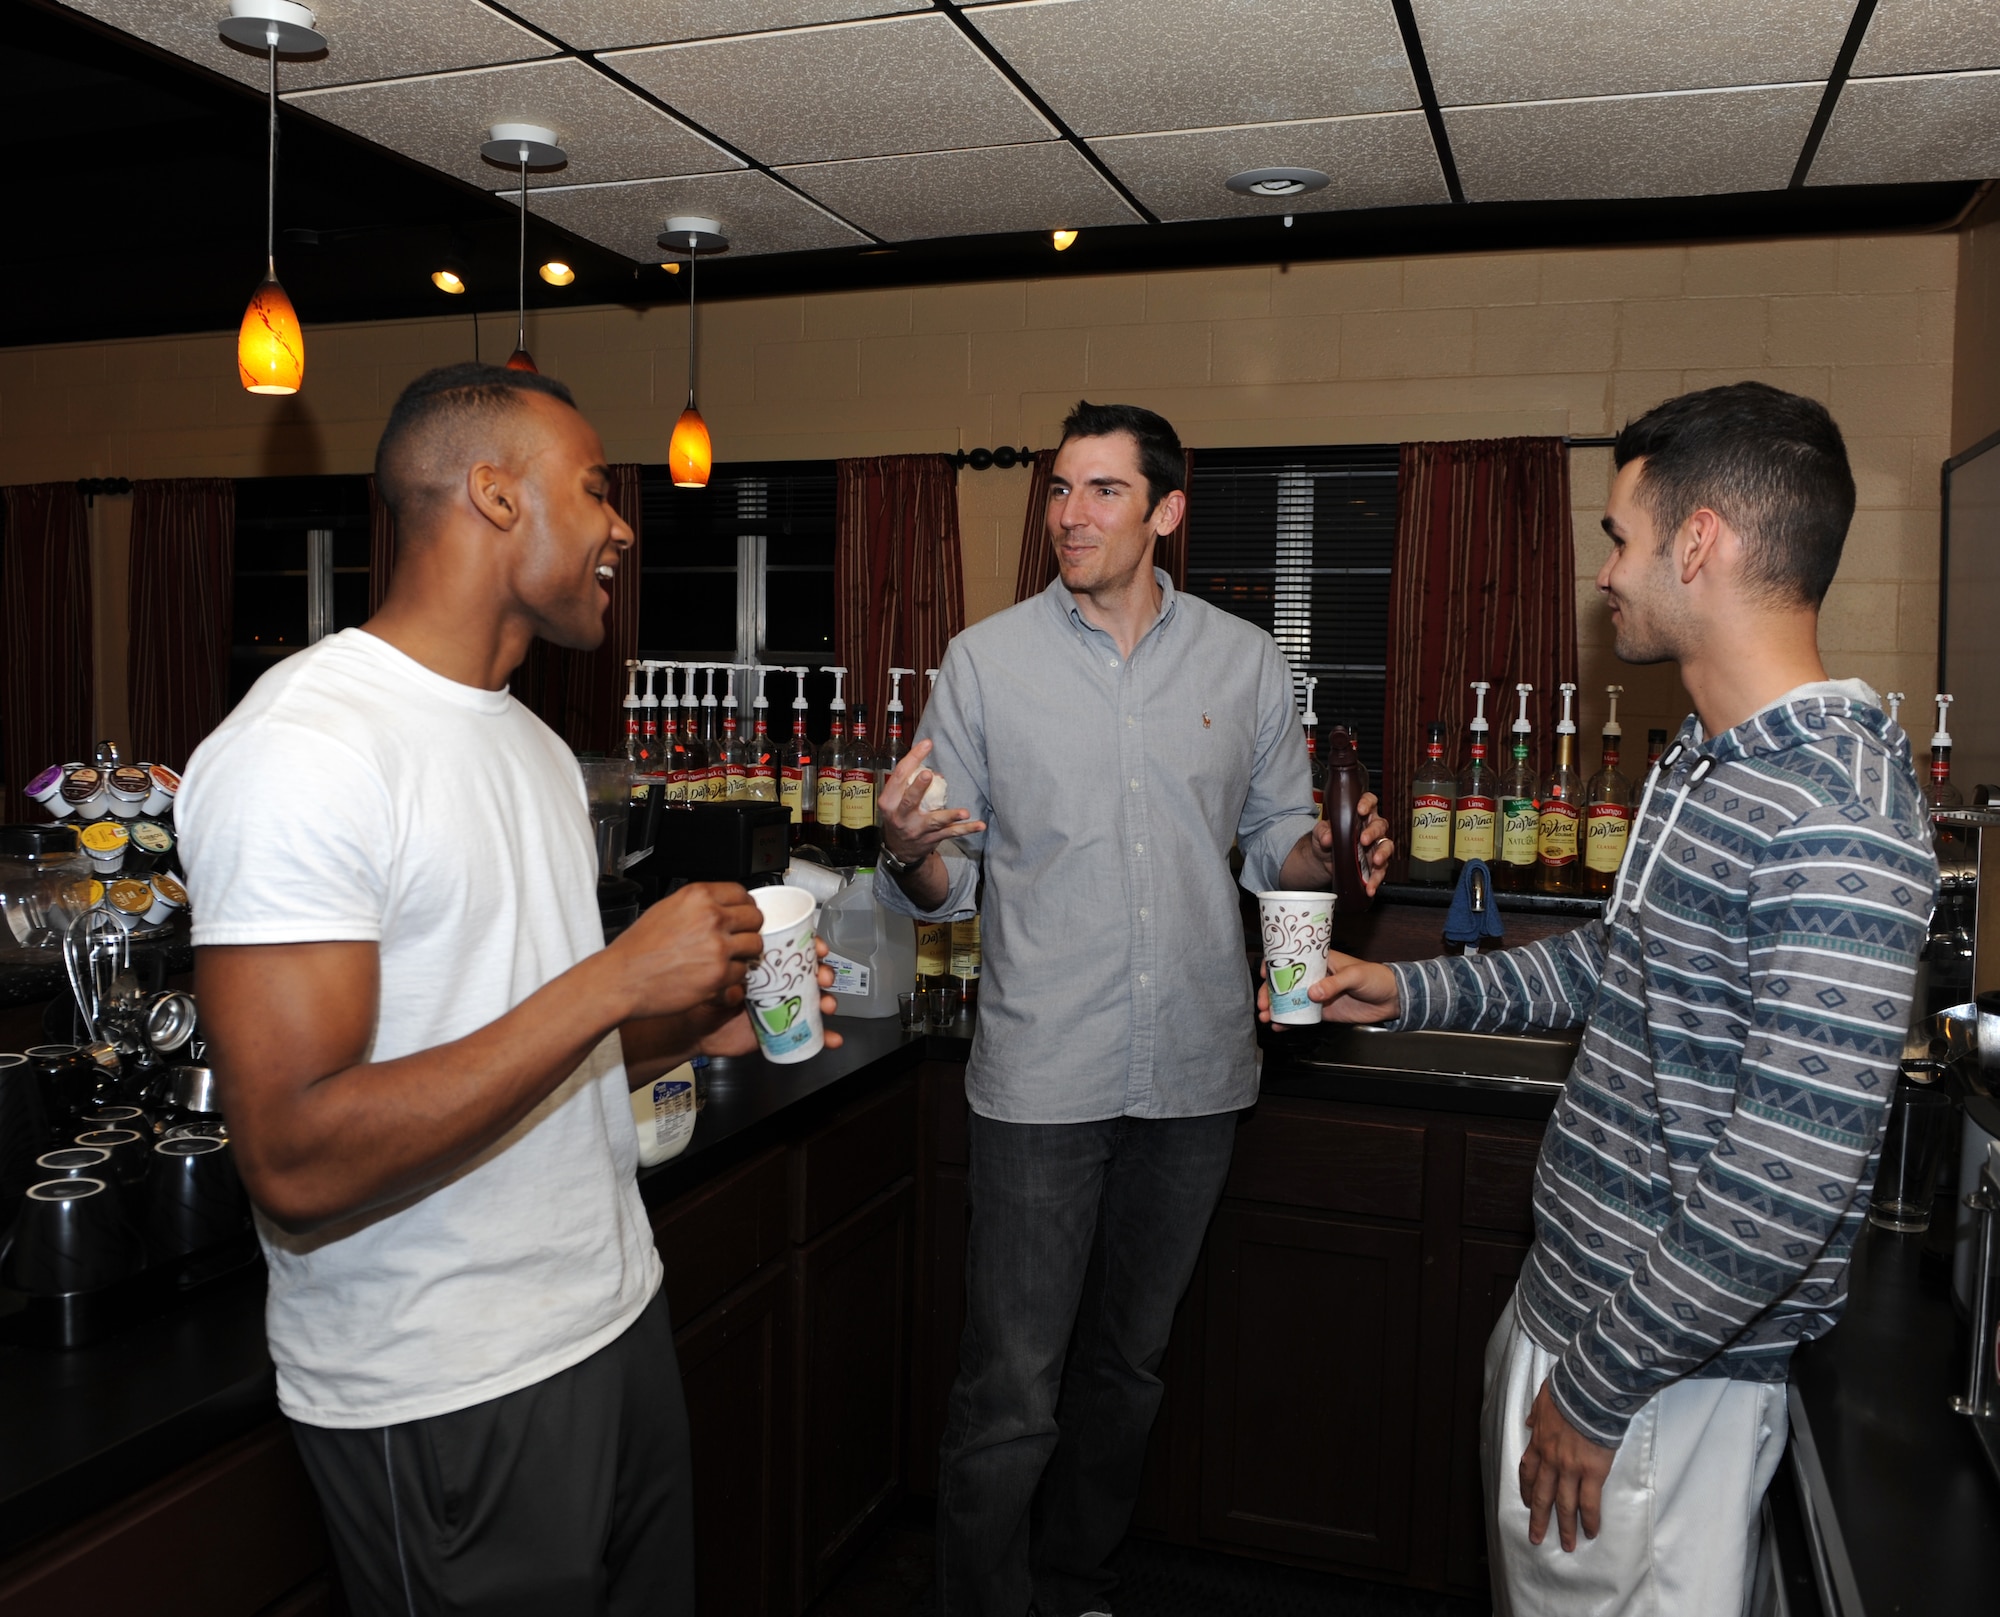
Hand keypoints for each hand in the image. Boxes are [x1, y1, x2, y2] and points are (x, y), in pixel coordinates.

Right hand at [608, 882, 765, 1019]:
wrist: (621, 979)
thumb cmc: (637, 949)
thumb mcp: (667, 909)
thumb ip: (699, 906)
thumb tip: (725, 908)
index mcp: (698, 896)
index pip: (743, 894)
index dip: (745, 907)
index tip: (743, 916)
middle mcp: (712, 917)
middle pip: (755, 919)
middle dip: (748, 930)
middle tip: (737, 940)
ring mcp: (718, 947)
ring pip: (754, 946)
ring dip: (744, 954)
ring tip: (725, 960)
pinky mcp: (719, 975)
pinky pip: (742, 973)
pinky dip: (732, 977)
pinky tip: (713, 976)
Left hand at [688, 939, 844, 1057]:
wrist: (698, 1029)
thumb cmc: (705, 998)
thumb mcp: (713, 982)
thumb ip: (725, 983)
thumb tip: (739, 989)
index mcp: (765, 965)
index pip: (793, 950)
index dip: (811, 946)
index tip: (819, 948)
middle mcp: (778, 983)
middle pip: (811, 973)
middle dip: (824, 972)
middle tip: (823, 977)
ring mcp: (783, 1006)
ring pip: (814, 1000)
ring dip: (827, 1000)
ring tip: (826, 1005)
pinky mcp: (784, 1029)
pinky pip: (809, 1033)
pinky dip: (825, 1036)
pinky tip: (832, 1038)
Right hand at [878, 738, 986, 867]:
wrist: (898, 851)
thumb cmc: (898, 816)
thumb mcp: (893, 800)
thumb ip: (909, 783)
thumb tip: (935, 769)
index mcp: (889, 801)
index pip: (899, 776)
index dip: (912, 759)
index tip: (927, 744)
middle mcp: (900, 816)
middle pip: (909, 800)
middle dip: (919, 788)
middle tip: (929, 774)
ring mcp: (916, 829)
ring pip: (934, 821)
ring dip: (950, 816)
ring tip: (964, 812)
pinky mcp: (931, 839)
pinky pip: (951, 833)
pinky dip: (966, 829)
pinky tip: (980, 825)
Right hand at [1255, 949, 1399, 1025]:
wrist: (1392, 999)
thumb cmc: (1376, 978)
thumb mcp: (1355, 975)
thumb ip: (1334, 984)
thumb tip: (1312, 993)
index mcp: (1320, 960)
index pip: (1292, 957)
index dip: (1274, 964)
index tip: (1264, 974)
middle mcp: (1314, 976)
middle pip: (1284, 982)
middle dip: (1270, 992)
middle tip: (1263, 1004)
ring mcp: (1317, 995)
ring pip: (1290, 1000)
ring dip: (1275, 1008)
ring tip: (1265, 1017)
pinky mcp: (1323, 1012)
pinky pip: (1302, 1016)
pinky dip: (1289, 1022)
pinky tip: (1278, 1026)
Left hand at [1287, 793, 1394, 896]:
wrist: (1322, 860)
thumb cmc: (1326, 839)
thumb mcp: (1320, 833)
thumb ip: (1323, 832)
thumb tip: (1328, 836)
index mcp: (1360, 815)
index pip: (1370, 802)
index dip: (1367, 803)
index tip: (1360, 809)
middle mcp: (1371, 828)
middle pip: (1380, 825)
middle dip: (1374, 832)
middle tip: (1364, 840)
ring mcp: (1375, 846)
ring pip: (1386, 846)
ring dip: (1382, 854)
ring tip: (1376, 862)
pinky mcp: (1375, 864)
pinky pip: (1380, 870)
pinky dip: (1376, 878)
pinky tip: (1370, 886)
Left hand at [1520, 1378, 1615, 1551]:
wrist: (1588, 1391)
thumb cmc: (1568, 1391)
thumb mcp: (1542, 1400)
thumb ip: (1535, 1415)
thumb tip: (1528, 1422)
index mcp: (1539, 1442)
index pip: (1528, 1471)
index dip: (1526, 1489)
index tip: (1527, 1502)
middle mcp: (1551, 1460)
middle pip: (1542, 1495)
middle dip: (1539, 1519)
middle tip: (1536, 1538)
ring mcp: (1571, 1468)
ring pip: (1565, 1505)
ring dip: (1565, 1527)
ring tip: (1567, 1545)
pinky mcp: (1593, 1472)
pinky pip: (1590, 1502)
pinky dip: (1590, 1519)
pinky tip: (1591, 1532)